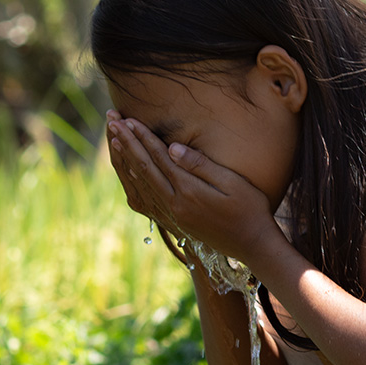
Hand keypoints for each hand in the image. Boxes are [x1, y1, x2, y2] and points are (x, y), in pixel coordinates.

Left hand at [106, 110, 283, 267]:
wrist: (253, 245)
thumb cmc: (250, 208)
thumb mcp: (232, 182)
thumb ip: (200, 165)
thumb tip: (172, 147)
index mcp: (188, 191)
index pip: (159, 158)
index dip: (142, 137)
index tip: (128, 119)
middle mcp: (174, 204)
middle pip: (144, 168)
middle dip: (127, 142)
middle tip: (112, 120)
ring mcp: (173, 215)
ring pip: (141, 182)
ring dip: (126, 159)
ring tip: (114, 139)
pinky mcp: (175, 221)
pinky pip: (146, 198)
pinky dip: (134, 180)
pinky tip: (128, 169)